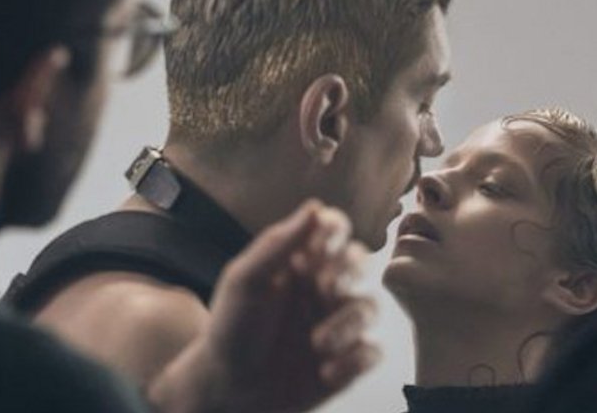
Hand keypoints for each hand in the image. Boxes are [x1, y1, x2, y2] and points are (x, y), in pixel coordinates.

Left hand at [149, 200, 379, 412]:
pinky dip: (353, 361)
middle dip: (348, 272)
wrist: (226, 390)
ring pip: (370, 308)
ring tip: (317, 343)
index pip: (333, 230)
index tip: (321, 243)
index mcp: (301, 261)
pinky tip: (324, 371)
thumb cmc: (231, 330)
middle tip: (323, 288)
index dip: (335, 231)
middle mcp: (324, 288)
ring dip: (348, 323)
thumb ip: (277, 244)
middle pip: (360, 262)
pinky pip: (370, 352)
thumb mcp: (244, 282)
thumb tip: (314, 207)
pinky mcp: (347, 360)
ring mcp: (338, 323)